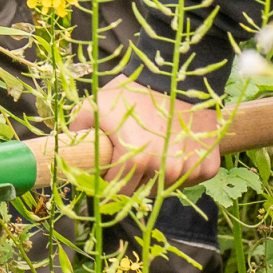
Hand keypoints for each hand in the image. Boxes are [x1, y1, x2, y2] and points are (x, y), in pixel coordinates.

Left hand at [66, 76, 223, 192]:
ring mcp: (187, 171)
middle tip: (128, 161)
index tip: (107, 176)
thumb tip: (66, 147)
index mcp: (132, 162)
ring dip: (155, 176)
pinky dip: (181, 170)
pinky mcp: (207, 168)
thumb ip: (78, 128)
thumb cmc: (135, 92)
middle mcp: (162, 172)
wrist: (178, 78)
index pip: (114, 194)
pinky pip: (189, 179)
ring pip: (164, 187)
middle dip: (130, 182)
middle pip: (139, 194)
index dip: (107, 186)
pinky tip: (174, 149)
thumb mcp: (98, 105)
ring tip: (152, 150)